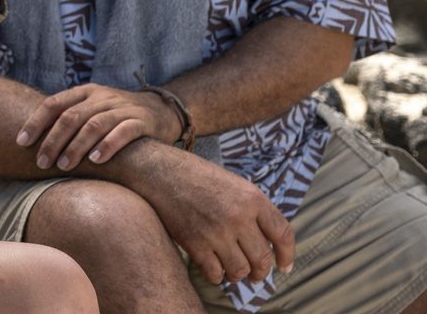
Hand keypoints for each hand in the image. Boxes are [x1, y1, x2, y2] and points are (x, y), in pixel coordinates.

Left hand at [16, 83, 180, 169]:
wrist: (162, 110)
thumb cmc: (116, 116)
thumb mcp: (91, 110)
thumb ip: (68, 120)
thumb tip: (32, 142)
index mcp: (85, 93)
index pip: (54, 104)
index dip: (36, 122)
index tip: (21, 142)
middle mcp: (102, 97)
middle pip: (71, 117)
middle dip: (53, 140)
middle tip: (41, 162)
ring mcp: (122, 108)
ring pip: (94, 124)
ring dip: (76, 146)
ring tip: (64, 166)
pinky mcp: (142, 122)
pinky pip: (123, 132)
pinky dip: (108, 145)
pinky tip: (96, 160)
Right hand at [136, 150, 294, 284]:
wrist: (159, 171)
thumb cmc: (196, 176)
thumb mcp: (234, 184)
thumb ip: (253, 209)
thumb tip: (268, 240)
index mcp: (252, 198)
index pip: (283, 234)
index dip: (287, 256)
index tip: (284, 268)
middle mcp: (238, 216)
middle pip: (262, 259)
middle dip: (260, 272)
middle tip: (255, 275)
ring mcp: (216, 231)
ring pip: (240, 270)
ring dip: (238, 275)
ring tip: (232, 270)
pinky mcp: (195, 243)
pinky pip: (215, 273)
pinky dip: (216, 275)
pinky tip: (213, 268)